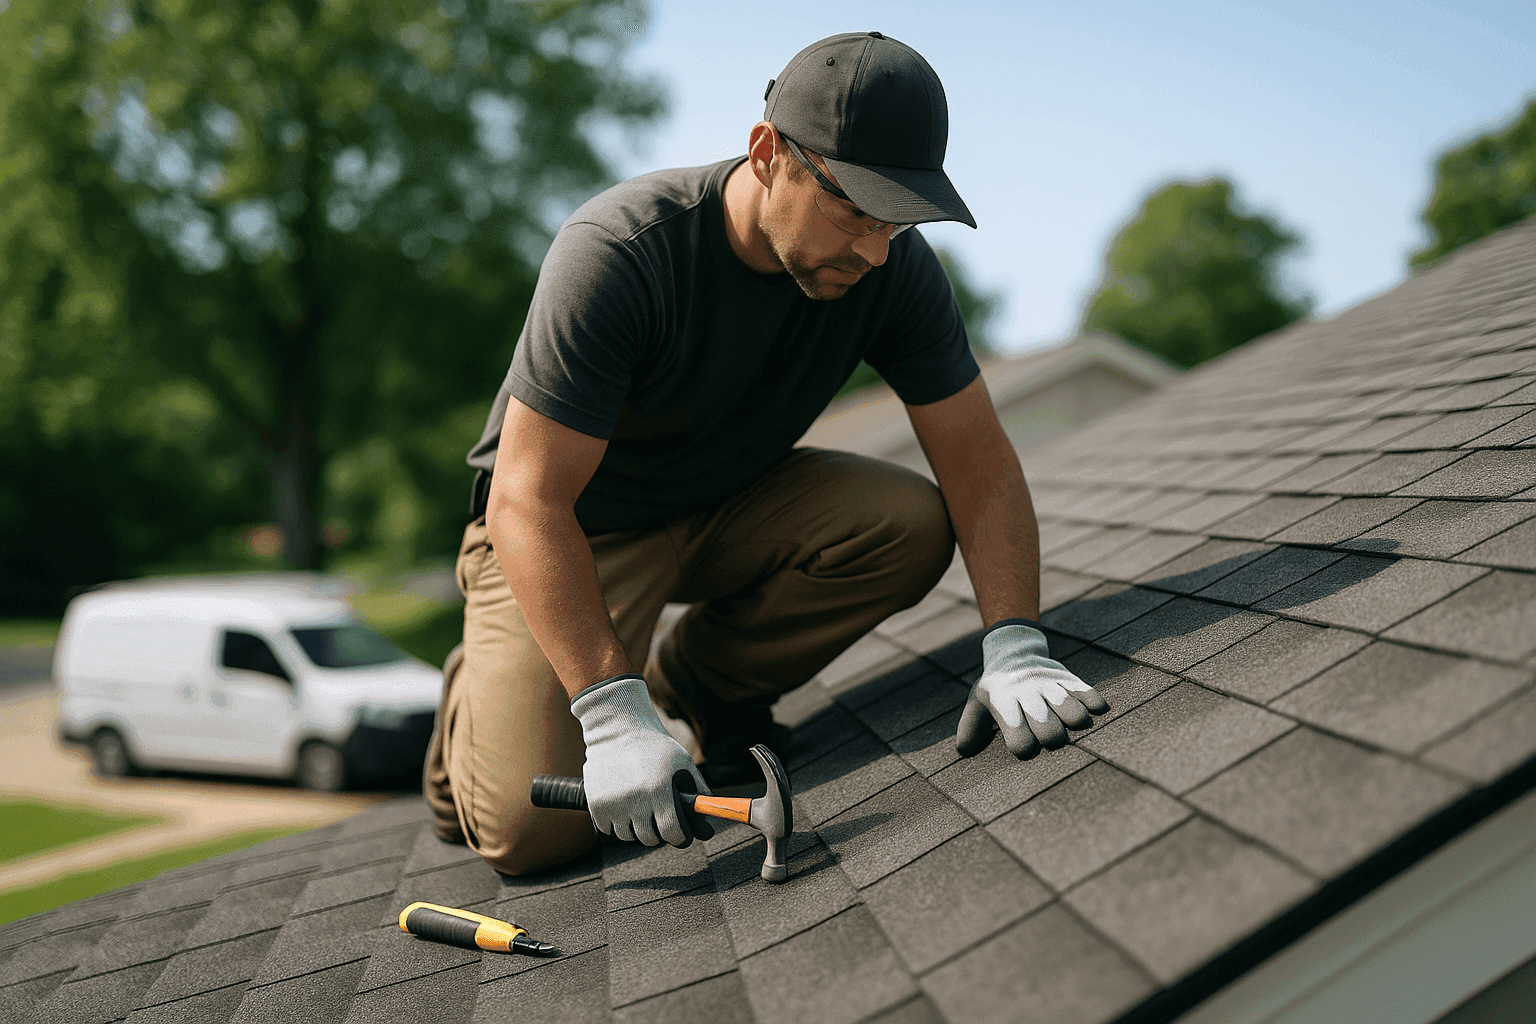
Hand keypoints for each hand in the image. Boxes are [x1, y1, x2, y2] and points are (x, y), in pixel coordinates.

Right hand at [570, 674, 712, 845]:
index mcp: (660, 790)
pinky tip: (622, 806)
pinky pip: (609, 830)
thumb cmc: (654, 747)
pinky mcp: (596, 805)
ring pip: (628, 836)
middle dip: (657, 832)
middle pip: (649, 839)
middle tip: (658, 817)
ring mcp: (614, 804)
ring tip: (639, 808)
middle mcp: (635, 801)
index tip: (679, 834)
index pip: (672, 833)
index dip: (680, 837)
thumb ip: (697, 791)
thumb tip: (708, 822)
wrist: (616, 729)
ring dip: (635, 828)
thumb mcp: (682, 762)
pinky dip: (616, 823)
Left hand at [955, 620, 1107, 758]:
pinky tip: (1093, 708)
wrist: (1014, 652)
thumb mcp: (978, 703)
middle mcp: (1028, 694)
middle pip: (1048, 730)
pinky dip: (1093, 702)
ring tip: (1071, 722)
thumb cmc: (996, 688)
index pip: (1018, 739)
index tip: (1022, 746)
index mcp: (1004, 703)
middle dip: (1052, 740)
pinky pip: (1086, 692)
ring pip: (1071, 711)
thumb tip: (963, 751)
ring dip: (1075, 722)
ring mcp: (1049, 685)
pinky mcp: (1068, 678)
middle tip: (1049, 736)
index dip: (1023, 748)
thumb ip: (970, 728)